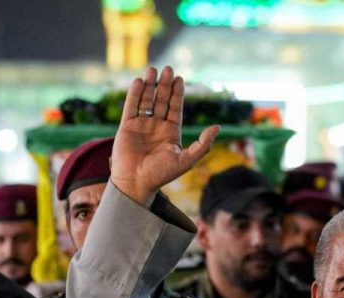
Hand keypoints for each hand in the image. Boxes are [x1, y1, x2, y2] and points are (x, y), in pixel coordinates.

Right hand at [110, 66, 219, 205]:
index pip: (175, 108)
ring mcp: (141, 126)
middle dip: (165, 85)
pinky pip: (131, 107)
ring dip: (149, 85)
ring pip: (146, 100)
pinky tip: (138, 82)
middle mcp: (156, 127)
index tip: (180, 79)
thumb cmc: (162, 174)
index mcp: (171, 133)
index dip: (178, 93)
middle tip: (168, 68)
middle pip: (162, 100)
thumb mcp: (187, 159)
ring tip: (153, 70)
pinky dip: (134, 94)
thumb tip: (217, 127)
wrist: (137, 183)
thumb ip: (203, 144)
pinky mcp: (126, 127)